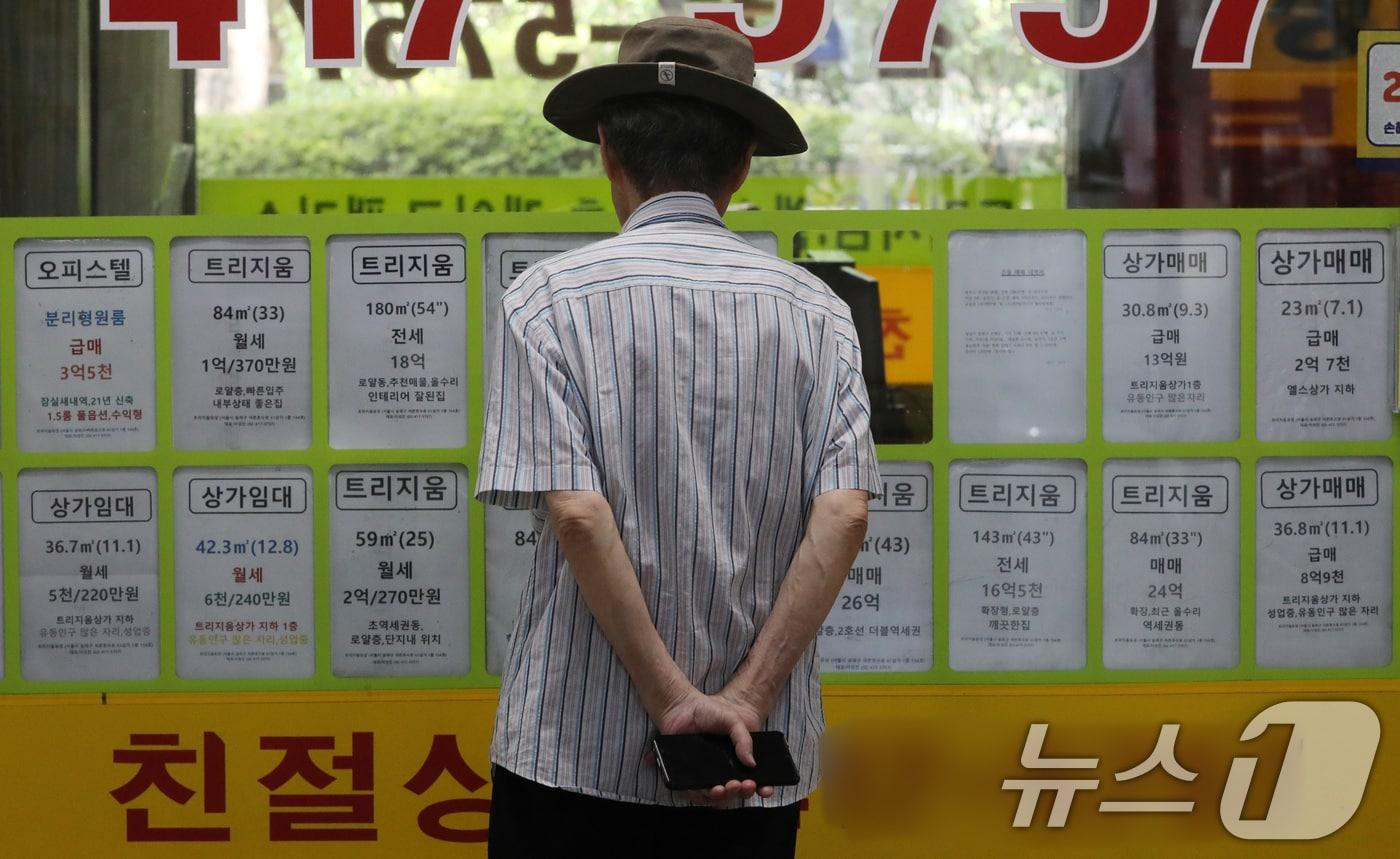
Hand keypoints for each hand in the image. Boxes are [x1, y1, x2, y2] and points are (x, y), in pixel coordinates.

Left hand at [654, 688, 775, 804]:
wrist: (681, 707)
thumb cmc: (708, 712)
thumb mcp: (733, 721)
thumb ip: (744, 740)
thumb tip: (752, 764)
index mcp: (736, 759)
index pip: (752, 779)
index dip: (762, 788)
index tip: (767, 790)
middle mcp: (722, 770)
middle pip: (737, 792)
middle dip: (744, 792)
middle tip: (746, 784)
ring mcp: (706, 775)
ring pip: (718, 797)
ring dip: (725, 797)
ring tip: (725, 787)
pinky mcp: (688, 777)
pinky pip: (696, 794)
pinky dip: (704, 796)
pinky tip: (711, 788)